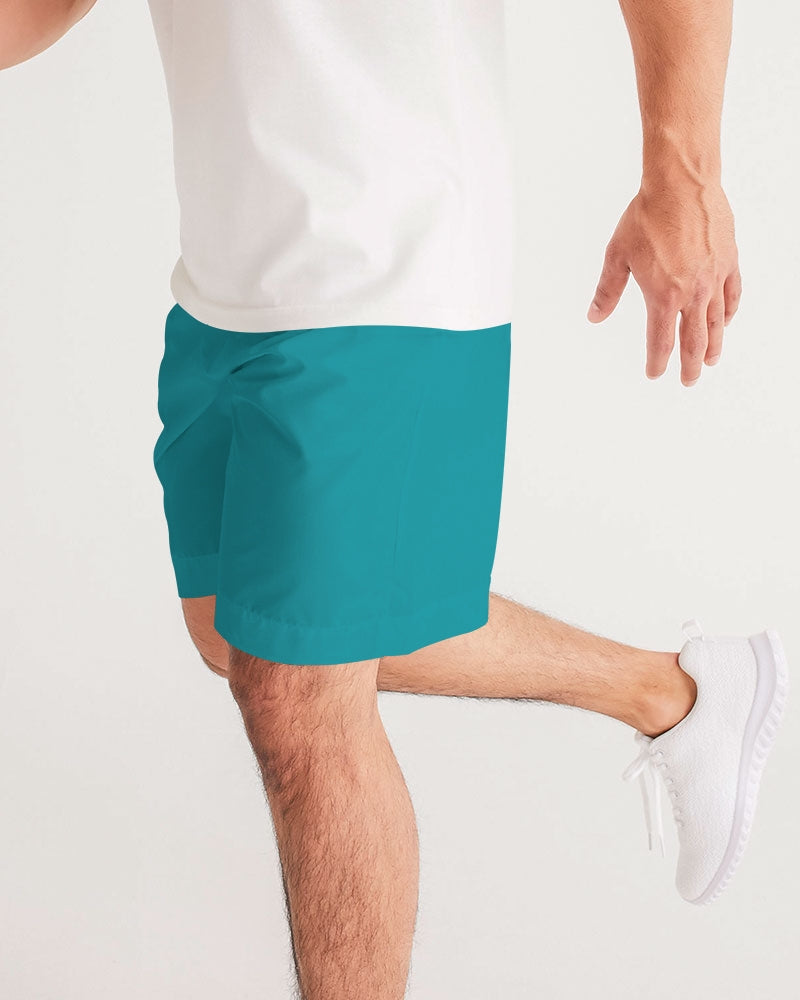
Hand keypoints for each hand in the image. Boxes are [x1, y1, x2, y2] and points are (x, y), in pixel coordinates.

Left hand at [587, 180, 741, 385]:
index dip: (657, 362)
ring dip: (713, 345)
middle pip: (693, 341)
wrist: (681, 184)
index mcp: (663, 296)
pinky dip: (729, 312)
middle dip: (690, 365)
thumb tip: (594, 316)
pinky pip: (732, 294)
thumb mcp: (617, 255)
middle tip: (689, 381)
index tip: (655, 374)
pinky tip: (726, 321)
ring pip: (716, 323)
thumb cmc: (647, 217)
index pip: (661, 342)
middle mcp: (692, 294)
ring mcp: (714, 278)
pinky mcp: (728, 261)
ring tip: (710, 361)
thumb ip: (608, 291)